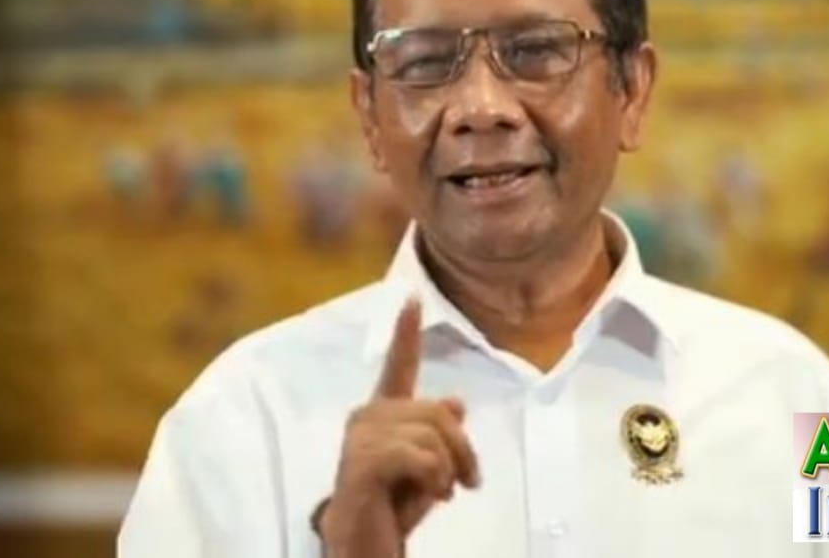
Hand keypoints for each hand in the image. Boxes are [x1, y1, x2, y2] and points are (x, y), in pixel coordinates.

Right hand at [319, 298, 480, 557]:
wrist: (365, 546)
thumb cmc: (394, 508)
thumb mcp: (429, 467)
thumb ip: (438, 434)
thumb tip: (455, 403)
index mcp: (383, 413)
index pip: (398, 366)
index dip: (406, 331)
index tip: (413, 296)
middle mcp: (367, 417)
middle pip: (437, 411)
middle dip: (463, 449)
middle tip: (467, 482)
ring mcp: (361, 438)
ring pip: (433, 434)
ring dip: (449, 470)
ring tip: (442, 493)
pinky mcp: (362, 462)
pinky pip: (419, 456)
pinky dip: (435, 479)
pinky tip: (431, 498)